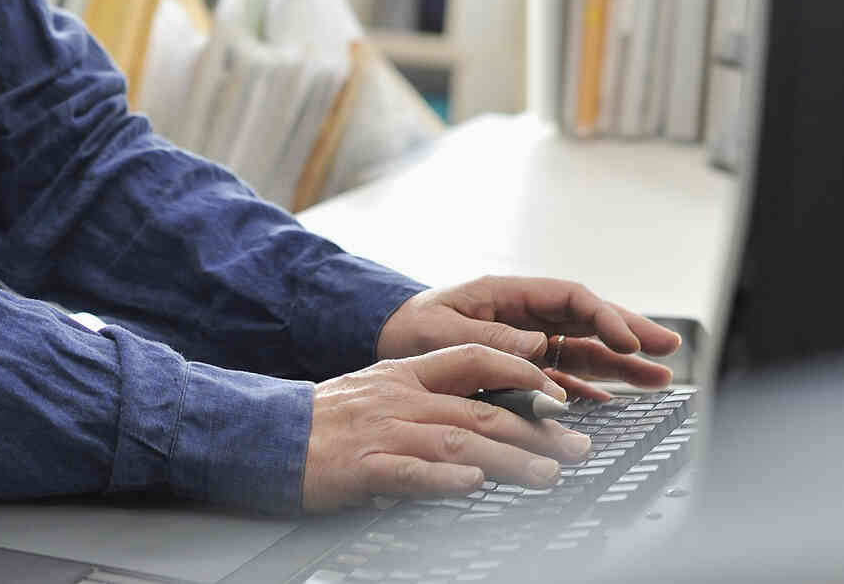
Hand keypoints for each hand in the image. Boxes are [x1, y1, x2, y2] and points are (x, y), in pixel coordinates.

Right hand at [301, 344, 590, 511]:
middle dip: (536, 429)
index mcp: (405, 374)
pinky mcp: (363, 468)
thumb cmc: (325, 420)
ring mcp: (384, 431)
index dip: (520, 372)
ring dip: (508, 459)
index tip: (559, 393)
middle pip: (480, 408)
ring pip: (458, 439)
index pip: (473, 359)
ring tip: (546, 475)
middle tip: (576, 447)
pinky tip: (472, 484)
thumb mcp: (378, 393)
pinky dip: (443, 477)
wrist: (266, 435)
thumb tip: (482, 416)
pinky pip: (409, 472)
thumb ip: (426, 397)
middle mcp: (401, 397)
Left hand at [375, 276, 682, 400]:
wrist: (382, 342)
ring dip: (622, 364)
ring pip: (585, 351)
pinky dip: (591, 390)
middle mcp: (525, 317)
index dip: (605, 316)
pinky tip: (616, 402)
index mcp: (510, 294)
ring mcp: (526, 344)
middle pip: (589, 322)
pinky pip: (564, 379)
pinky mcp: (521, 372)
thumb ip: (493, 340)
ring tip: (660, 377)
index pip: (572, 299)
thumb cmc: (409, 329)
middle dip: (631, 333)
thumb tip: (540, 351)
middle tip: (670, 348)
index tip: (629, 339)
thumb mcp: (445, 331)